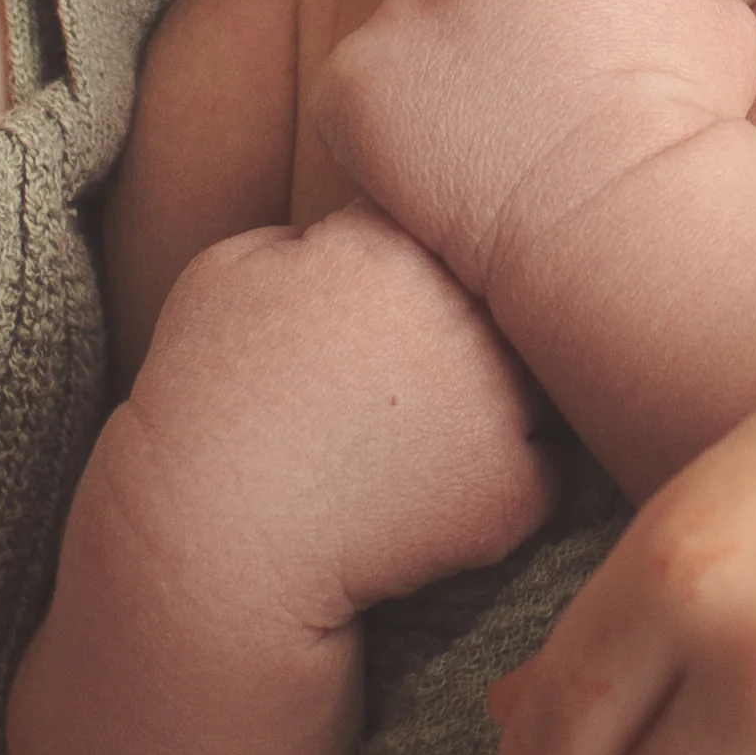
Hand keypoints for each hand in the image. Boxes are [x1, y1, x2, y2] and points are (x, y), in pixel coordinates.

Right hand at [119, 209, 566, 628]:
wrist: (218, 538)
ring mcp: (501, 402)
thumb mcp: (228, 269)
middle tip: (409, 375)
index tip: (375, 301)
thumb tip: (363, 236)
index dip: (407, 261)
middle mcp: (462, 313)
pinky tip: (440, 491)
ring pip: (543, 373)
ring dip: (510, 391)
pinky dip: (510, 478)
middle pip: (503, 292)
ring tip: (432, 429)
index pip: (441, 216)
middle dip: (470, 323)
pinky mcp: (517, 489)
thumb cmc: (205, 398)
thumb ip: (313, 234)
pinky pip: (550, 466)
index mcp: (390, 247)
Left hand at [314, 0, 755, 300]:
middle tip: (538, 98)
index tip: (590, 34)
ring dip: (443, 70)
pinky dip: (383, 129)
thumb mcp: (724, 24)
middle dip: (504, 13)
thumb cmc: (691, 136)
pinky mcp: (352, 78)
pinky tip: (438, 174)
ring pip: (415, 26)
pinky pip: (355, 91)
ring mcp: (407, 6)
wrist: (623, 226)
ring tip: (497, 144)